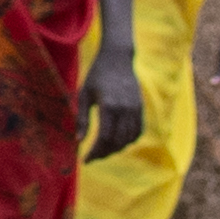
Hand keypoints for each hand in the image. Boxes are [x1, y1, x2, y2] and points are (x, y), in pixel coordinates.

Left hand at [82, 41, 147, 162]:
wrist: (118, 58)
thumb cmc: (96, 75)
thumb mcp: (84, 94)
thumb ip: (82, 119)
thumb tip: (79, 141)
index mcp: (109, 106)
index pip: (104, 138)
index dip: (95, 152)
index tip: (85, 160)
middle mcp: (125, 109)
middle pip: (117, 142)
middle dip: (103, 153)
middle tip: (92, 157)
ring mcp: (135, 109)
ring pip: (128, 139)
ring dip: (116, 149)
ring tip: (102, 150)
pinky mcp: (140, 108)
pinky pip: (138, 131)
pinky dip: (128, 141)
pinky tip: (117, 142)